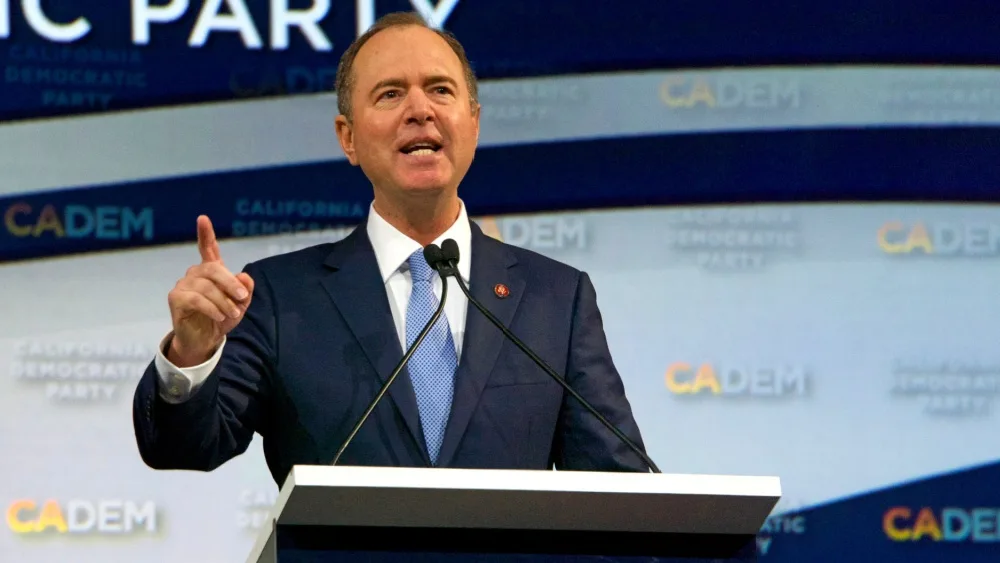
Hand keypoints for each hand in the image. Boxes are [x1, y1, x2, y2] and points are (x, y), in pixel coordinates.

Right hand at [166, 216, 253, 366]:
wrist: (205, 341)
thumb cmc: (222, 319)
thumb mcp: (239, 306)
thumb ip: (244, 291)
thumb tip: (245, 276)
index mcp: (211, 271)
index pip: (207, 248)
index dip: (205, 234)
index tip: (202, 218)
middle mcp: (195, 274)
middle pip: (213, 269)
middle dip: (230, 283)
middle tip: (242, 298)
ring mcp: (183, 285)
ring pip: (206, 286)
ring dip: (223, 301)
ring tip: (232, 314)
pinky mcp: (175, 299)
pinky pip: (196, 299)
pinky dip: (211, 308)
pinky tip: (219, 316)